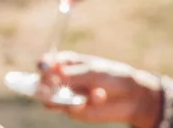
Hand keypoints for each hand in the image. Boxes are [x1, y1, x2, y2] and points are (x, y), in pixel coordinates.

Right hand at [38, 51, 161, 127]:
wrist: (130, 96)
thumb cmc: (110, 76)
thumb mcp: (91, 71)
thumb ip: (71, 74)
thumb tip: (50, 72)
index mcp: (65, 63)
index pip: (45, 62)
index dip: (42, 64)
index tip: (44, 66)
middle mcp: (62, 79)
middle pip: (42, 82)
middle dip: (44, 85)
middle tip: (51, 87)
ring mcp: (66, 95)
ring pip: (50, 99)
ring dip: (59, 98)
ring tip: (76, 94)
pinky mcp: (73, 110)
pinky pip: (68, 108)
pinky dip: (80, 103)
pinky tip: (97, 97)